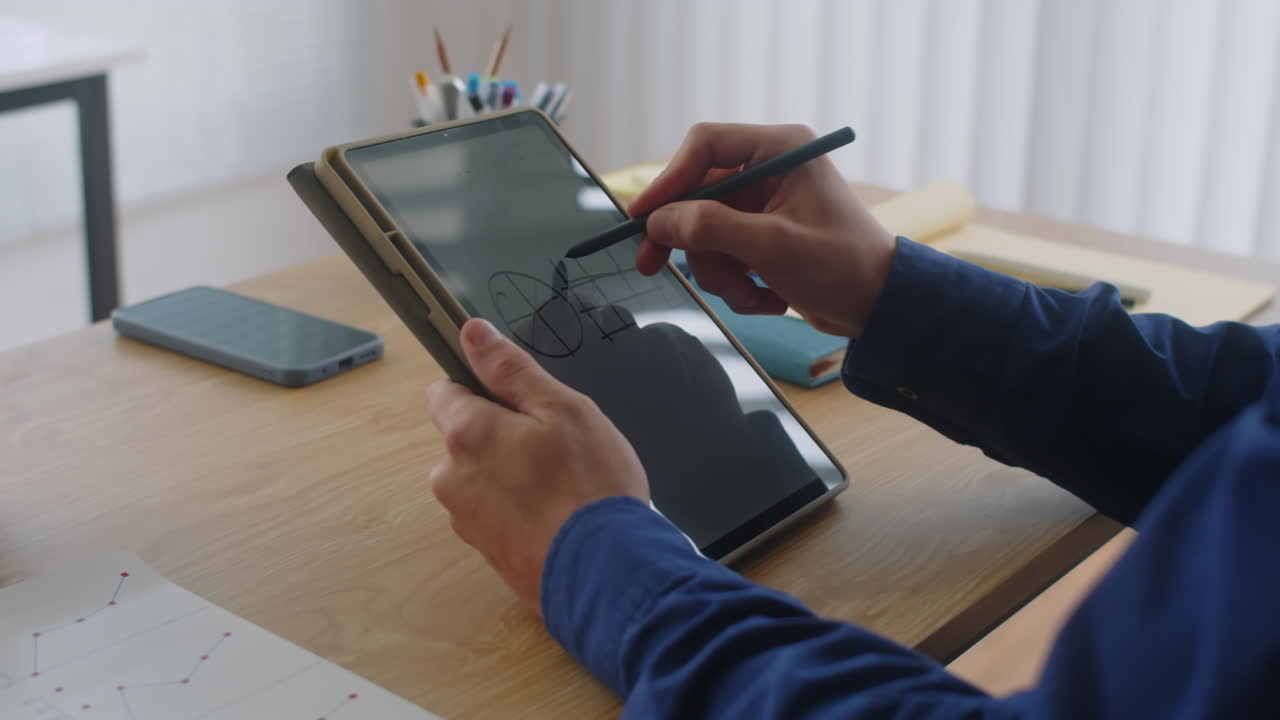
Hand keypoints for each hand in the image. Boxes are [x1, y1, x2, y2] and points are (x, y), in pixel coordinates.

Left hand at [425, 318, 648, 612]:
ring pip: (484, 479)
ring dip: (513, 476)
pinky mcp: (487, 554)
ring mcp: (467, 521)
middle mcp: (452, 478)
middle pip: (467, 439)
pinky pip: (498, 516)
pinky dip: (522, 512)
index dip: (481, 388)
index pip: (444, 392)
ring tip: (564, 486)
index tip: (516, 397)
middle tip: (556, 445)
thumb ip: (511, 369)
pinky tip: (560, 516)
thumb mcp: (561, 408)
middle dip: (503, 436)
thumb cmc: (591, 487)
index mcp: (466, 434)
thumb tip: (472, 334)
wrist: (609, 574)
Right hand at [630, 122, 896, 337]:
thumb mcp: (772, 247)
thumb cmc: (843, 266)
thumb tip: (658, 222)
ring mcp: (765, 204)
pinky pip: (724, 255)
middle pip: (696, 194)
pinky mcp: (763, 236)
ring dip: (720, 273)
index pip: (704, 146)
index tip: (643, 218)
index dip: (668, 180)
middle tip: (652, 268)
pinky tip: (767, 298)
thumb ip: (711, 229)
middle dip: (690, 242)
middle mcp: (770, 169)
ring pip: (706, 232)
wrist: (880, 308)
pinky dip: (737, 284)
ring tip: (751, 295)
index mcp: (780, 150)